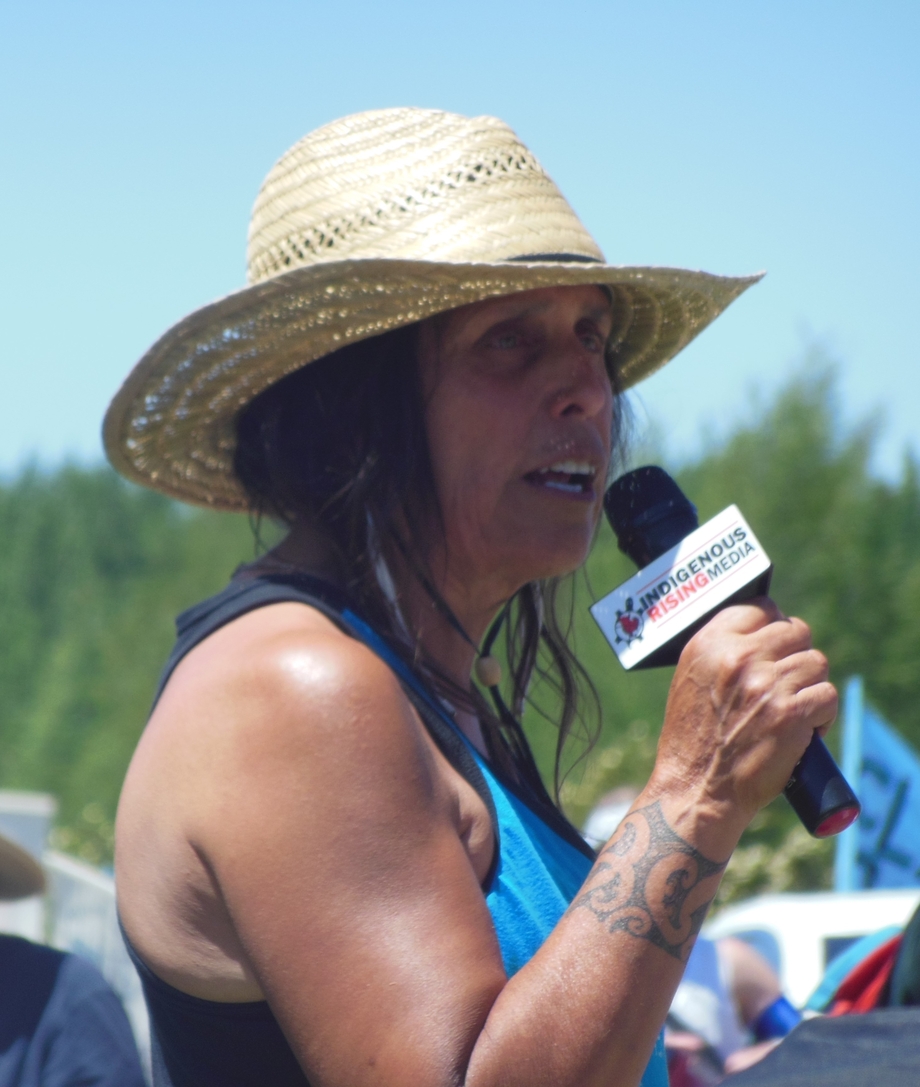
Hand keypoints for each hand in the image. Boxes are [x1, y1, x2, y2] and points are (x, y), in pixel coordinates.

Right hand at [651, 598, 837, 832]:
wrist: (696, 789)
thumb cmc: (692, 739)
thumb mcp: (691, 679)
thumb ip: (721, 651)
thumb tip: (765, 632)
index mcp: (709, 644)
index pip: (759, 609)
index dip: (774, 626)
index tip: (776, 645)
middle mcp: (738, 658)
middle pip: (795, 631)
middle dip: (797, 655)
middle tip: (787, 681)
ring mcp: (767, 684)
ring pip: (816, 662)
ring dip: (810, 685)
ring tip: (793, 708)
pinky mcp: (791, 714)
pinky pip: (827, 695)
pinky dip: (822, 715)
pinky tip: (804, 729)